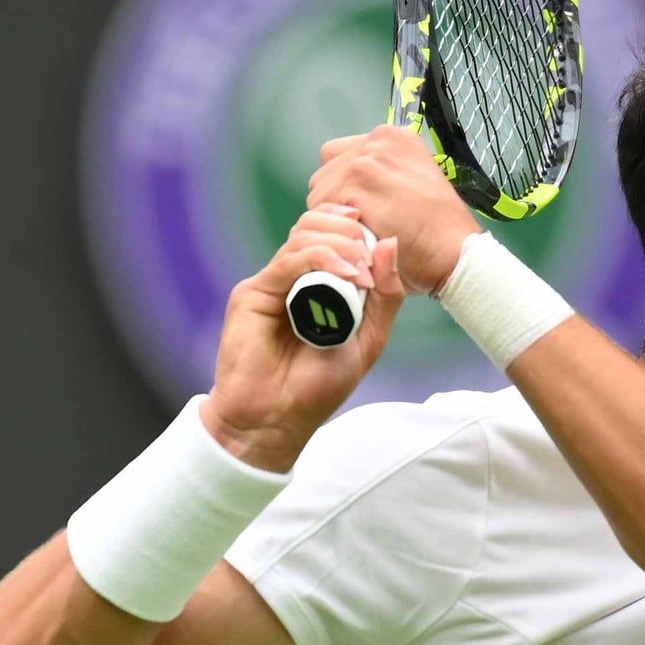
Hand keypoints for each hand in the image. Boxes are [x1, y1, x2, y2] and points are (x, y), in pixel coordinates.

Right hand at [200, 204, 404, 471]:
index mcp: (319, 283)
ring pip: (304, 235)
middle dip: (350, 229)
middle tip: (371, 255)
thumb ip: (385, 296)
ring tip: (362, 271)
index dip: (357, 227)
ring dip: (340, 244)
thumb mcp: (369, 339)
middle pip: (317, 223)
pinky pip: (289, 261)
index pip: (335, 233)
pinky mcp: (254, 293)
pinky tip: (346, 274)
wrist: (276, 420)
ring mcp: (273, 282)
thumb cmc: (317, 387)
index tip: (383, 240)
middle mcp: (294, 276)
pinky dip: (322, 259)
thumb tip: (390, 244)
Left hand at [307, 126, 482, 295]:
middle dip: (336, 202)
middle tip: (363, 226)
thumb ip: (384, 174)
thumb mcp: (414, 180)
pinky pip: (324, 212)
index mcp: (393, 137)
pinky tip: (360, 241)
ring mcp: (365, 162)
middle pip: (325, 174)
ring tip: (363, 234)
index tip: (364, 208)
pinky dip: (337, 232)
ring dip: (334, 219)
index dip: (345, 187)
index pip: (339, 156)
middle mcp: (378, 141)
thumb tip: (349, 180)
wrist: (456, 251)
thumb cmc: (437, 228)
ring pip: (320, 194)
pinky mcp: (356, 188)